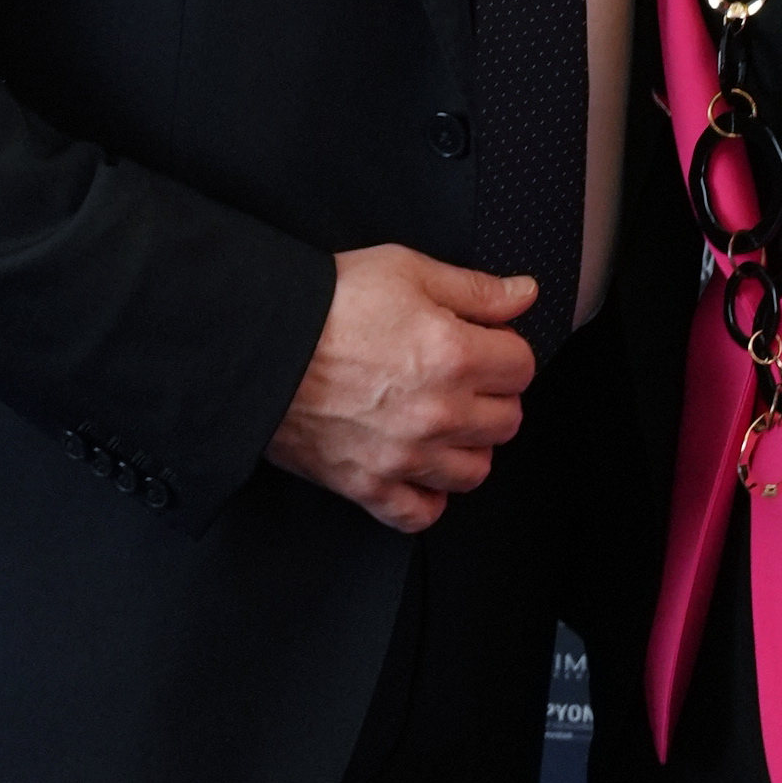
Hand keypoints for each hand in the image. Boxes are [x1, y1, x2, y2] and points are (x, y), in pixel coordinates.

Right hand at [266, 244, 539, 534]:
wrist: (257, 344)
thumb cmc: (326, 304)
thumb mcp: (406, 270)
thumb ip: (475, 289)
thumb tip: (524, 295)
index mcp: (453, 354)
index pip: (522, 366)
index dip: (505, 349)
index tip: (484, 343)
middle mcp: (437, 413)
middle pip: (507, 421)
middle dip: (493, 396)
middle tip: (463, 378)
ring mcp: (405, 456)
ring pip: (475, 471)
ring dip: (467, 446)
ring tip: (442, 421)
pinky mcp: (368, 486)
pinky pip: (421, 513)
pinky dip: (427, 496)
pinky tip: (417, 467)